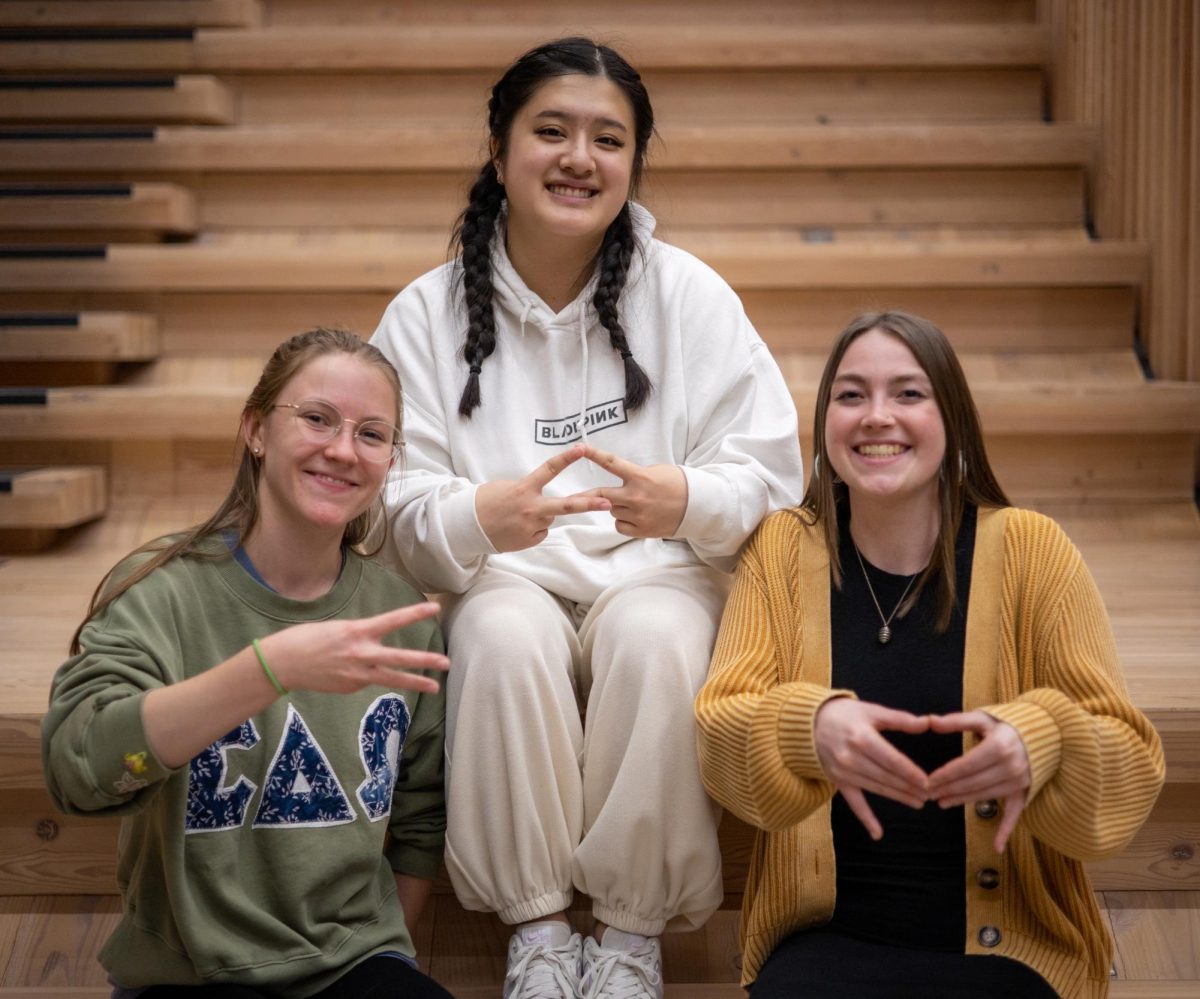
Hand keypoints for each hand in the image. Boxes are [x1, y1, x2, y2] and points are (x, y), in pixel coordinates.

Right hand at [262, 602, 448, 695]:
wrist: (283, 664)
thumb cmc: (307, 639)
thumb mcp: (338, 628)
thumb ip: (360, 635)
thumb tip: (373, 647)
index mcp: (358, 631)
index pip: (393, 620)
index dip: (415, 613)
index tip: (435, 608)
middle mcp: (361, 653)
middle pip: (400, 658)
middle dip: (425, 661)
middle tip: (446, 663)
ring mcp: (357, 674)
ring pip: (392, 678)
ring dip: (416, 682)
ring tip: (435, 687)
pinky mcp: (351, 687)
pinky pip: (368, 680)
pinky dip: (368, 675)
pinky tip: (350, 671)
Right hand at [475, 445, 611, 552]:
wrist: (467, 526)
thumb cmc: (486, 502)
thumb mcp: (506, 487)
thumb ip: (528, 489)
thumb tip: (542, 498)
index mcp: (524, 489)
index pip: (549, 470)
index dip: (567, 458)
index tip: (582, 448)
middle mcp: (531, 508)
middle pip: (566, 506)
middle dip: (588, 504)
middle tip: (607, 503)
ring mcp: (531, 526)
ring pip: (549, 519)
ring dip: (540, 517)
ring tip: (517, 517)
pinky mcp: (529, 540)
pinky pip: (540, 532)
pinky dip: (533, 530)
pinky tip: (516, 528)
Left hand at [578, 445, 687, 537]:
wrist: (696, 507)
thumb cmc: (676, 484)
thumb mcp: (656, 470)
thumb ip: (635, 474)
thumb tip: (619, 480)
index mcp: (639, 476)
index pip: (611, 463)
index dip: (594, 454)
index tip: (579, 448)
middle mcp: (636, 496)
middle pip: (600, 495)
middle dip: (586, 496)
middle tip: (571, 497)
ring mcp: (638, 515)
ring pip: (611, 510)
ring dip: (615, 506)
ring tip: (635, 504)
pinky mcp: (641, 530)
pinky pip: (619, 525)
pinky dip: (623, 521)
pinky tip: (636, 517)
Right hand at [813, 698, 929, 839]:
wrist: (809, 723)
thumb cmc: (844, 714)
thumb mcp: (871, 711)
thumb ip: (899, 719)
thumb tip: (926, 723)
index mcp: (861, 737)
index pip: (891, 759)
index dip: (909, 772)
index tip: (926, 782)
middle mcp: (851, 757)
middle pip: (886, 776)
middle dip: (909, 787)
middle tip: (929, 795)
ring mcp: (843, 772)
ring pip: (876, 788)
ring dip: (898, 797)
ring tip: (918, 802)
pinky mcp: (838, 781)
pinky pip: (853, 802)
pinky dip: (865, 818)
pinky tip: (878, 833)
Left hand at [926, 711, 1030, 852]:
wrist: (1044, 733)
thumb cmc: (1007, 724)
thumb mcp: (983, 718)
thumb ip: (956, 721)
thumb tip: (930, 721)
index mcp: (999, 747)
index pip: (965, 765)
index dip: (944, 775)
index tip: (927, 781)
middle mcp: (1011, 766)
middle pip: (972, 783)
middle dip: (947, 789)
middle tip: (927, 794)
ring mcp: (1019, 782)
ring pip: (984, 795)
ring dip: (962, 801)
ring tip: (942, 802)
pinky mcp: (1025, 791)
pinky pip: (1015, 814)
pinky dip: (1006, 830)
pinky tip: (997, 847)